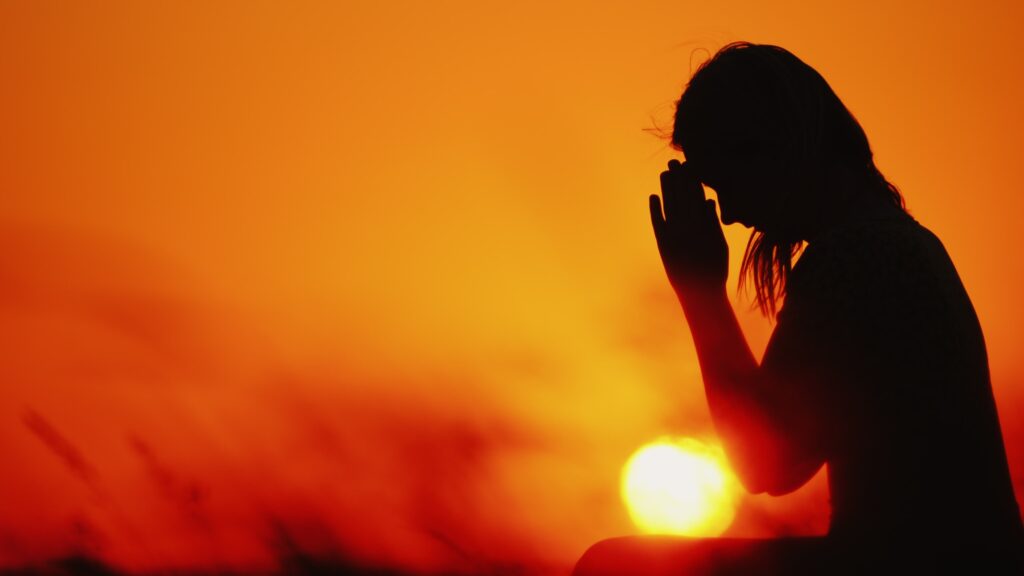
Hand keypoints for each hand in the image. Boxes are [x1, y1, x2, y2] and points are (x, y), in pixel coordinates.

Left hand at [650, 159, 727, 296]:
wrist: (699, 292)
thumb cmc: (714, 268)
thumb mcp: (719, 244)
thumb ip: (712, 222)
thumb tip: (707, 200)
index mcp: (704, 225)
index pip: (697, 196)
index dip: (692, 180)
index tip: (689, 166)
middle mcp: (688, 228)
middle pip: (681, 198)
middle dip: (677, 179)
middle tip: (673, 163)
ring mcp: (674, 235)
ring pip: (669, 206)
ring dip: (666, 189)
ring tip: (664, 174)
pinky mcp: (663, 244)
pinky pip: (657, 223)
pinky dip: (654, 210)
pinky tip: (653, 197)